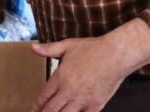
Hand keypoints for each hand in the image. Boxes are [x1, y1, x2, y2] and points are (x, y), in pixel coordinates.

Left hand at [28, 19, 149, 111]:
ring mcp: (83, 99)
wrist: (115, 55)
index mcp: (61, 77)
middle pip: (51, 109)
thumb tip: (34, 48)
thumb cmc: (94, 49)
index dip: (37, 105)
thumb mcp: (68, 45)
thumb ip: (49, 49)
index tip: (34, 109)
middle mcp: (70, 90)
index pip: (44, 96)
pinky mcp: (96, 105)